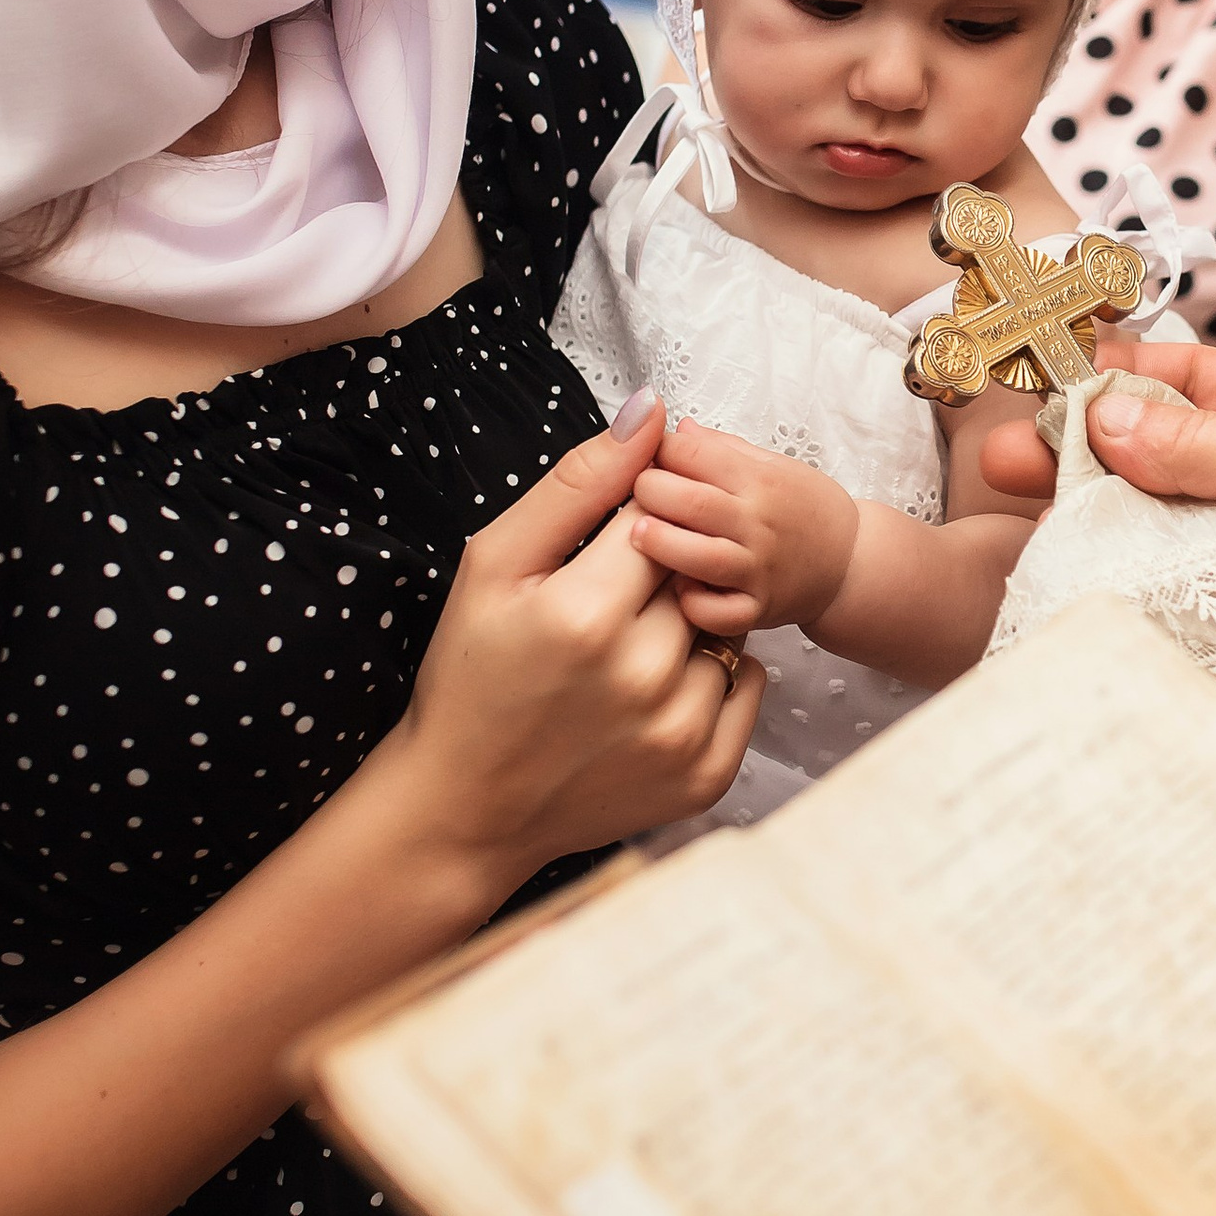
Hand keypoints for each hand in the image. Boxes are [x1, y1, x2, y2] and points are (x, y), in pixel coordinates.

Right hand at [386, 400, 766, 892]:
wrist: (467, 807)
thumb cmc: (471, 676)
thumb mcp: (495, 566)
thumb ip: (577, 485)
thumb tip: (649, 409)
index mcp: (585, 614)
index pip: (658, 522)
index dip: (633, 529)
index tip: (600, 559)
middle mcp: (643, 675)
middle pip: (694, 574)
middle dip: (657, 580)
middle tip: (606, 614)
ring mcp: (681, 732)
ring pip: (724, 628)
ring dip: (686, 629)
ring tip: (624, 658)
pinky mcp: (705, 775)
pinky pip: (747, 684)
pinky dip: (714, 678)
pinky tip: (653, 693)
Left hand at [627, 420, 860, 638]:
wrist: (850, 562)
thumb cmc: (805, 509)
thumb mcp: (772, 465)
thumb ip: (719, 448)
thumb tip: (675, 428)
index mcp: (759, 479)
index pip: (693, 453)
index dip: (658, 449)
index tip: (648, 455)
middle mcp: (758, 522)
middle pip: (688, 501)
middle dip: (648, 490)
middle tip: (637, 492)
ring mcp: (757, 568)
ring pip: (697, 556)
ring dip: (659, 542)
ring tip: (639, 534)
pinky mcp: (757, 608)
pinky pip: (716, 612)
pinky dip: (691, 602)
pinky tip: (677, 586)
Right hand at [983, 340, 1215, 831]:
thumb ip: (1197, 444)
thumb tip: (1107, 418)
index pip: (1175, 378)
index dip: (1109, 374)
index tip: (1042, 372)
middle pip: (1137, 459)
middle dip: (1073, 456)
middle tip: (1007, 461)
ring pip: (1133, 533)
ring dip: (1085, 527)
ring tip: (1031, 524)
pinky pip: (1151, 606)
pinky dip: (1112, 598)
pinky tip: (1067, 587)